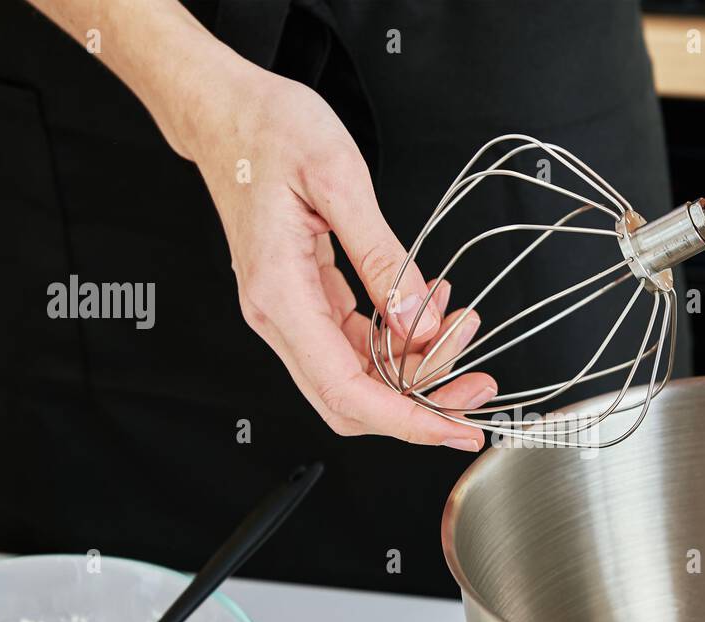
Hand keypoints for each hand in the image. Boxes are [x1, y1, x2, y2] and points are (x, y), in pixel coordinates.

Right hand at [180, 62, 495, 449]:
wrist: (226, 111)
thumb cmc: (267, 130)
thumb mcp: (339, 179)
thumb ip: (382, 258)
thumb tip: (417, 323)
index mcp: (278, 295)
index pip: (345, 391)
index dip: (406, 420)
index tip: (454, 427)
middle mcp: (277, 316)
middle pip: (354, 400)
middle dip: (422, 404)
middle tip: (479, 385)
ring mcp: (289, 313)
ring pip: (360, 377)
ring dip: (418, 367)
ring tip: (463, 325)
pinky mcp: (305, 302)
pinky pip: (356, 344)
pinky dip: (400, 338)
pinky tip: (431, 308)